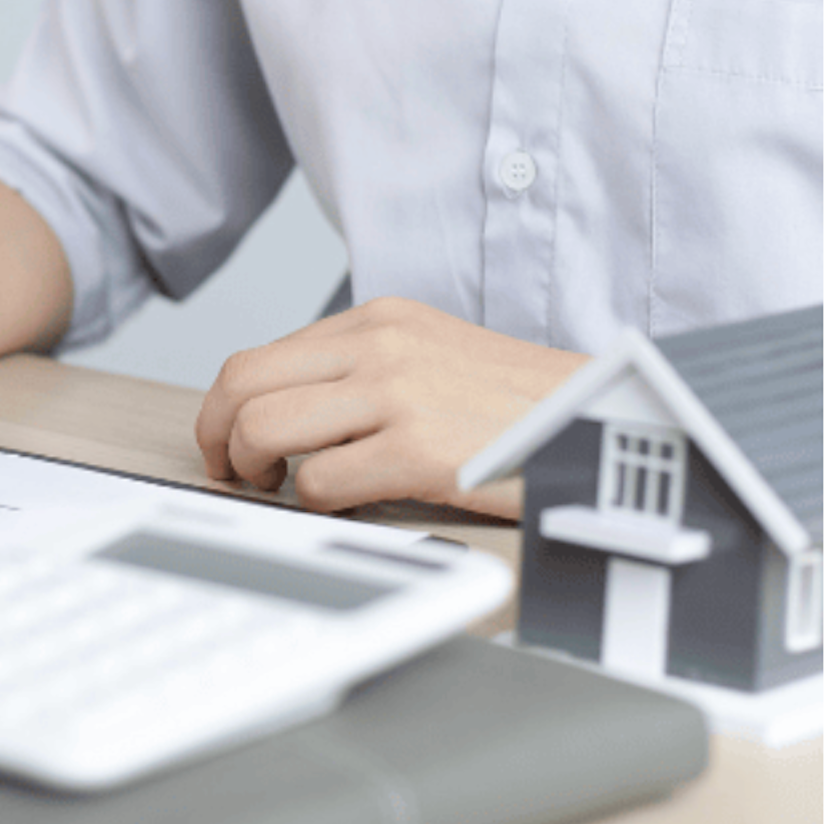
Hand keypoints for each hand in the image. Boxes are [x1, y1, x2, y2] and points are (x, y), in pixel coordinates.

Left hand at [194, 297, 586, 517]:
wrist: (605, 423)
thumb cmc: (516, 405)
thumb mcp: (431, 354)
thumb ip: (358, 370)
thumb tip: (278, 412)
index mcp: (378, 321)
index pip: (255, 359)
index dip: (222, 410)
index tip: (224, 442)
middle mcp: (380, 347)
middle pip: (241, 387)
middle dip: (218, 439)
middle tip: (234, 474)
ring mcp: (398, 395)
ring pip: (264, 431)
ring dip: (254, 472)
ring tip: (281, 488)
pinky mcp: (418, 449)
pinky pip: (318, 483)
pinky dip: (316, 503)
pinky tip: (346, 502)